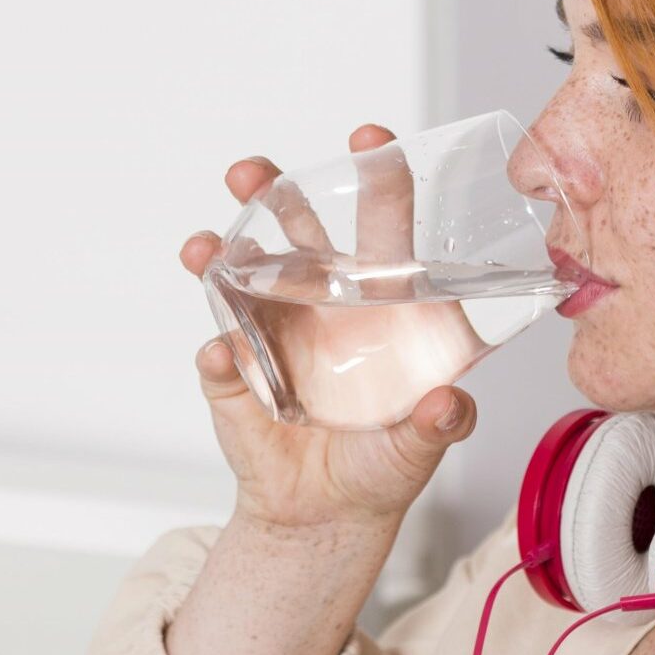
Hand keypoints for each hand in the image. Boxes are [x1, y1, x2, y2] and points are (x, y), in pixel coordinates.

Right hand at [180, 124, 481, 528]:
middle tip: (251, 172)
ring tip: (206, 248)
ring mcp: (271, 333)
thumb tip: (448, 404)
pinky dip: (219, 355)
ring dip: (219, 255)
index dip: (377, 177)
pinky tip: (222, 355)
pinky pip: (221, 358)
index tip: (369, 140)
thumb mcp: (424, 443)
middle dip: (270, 191)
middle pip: (294, 230)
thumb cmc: (385, 460)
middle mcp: (321, 302)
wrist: (329, 515)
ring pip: (239, 276)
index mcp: (379, 299)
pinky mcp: (236, 378)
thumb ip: (442, 423)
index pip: (380, 224)